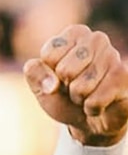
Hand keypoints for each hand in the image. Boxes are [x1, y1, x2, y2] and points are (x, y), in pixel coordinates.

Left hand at [25, 25, 127, 145]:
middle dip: (65, 87)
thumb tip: (52, 83)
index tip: (58, 76)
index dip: (49, 74)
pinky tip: (99, 104)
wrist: (89, 120)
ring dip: (79, 98)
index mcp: (74, 33)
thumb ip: (35, 74)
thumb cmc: (62, 97)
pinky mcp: (125, 77)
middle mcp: (96, 39)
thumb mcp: (40, 85)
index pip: (49, 55)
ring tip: (87, 95)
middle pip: (65, 70)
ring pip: (81, 87)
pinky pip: (95, 100)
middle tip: (74, 87)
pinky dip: (91, 108)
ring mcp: (114, 57)